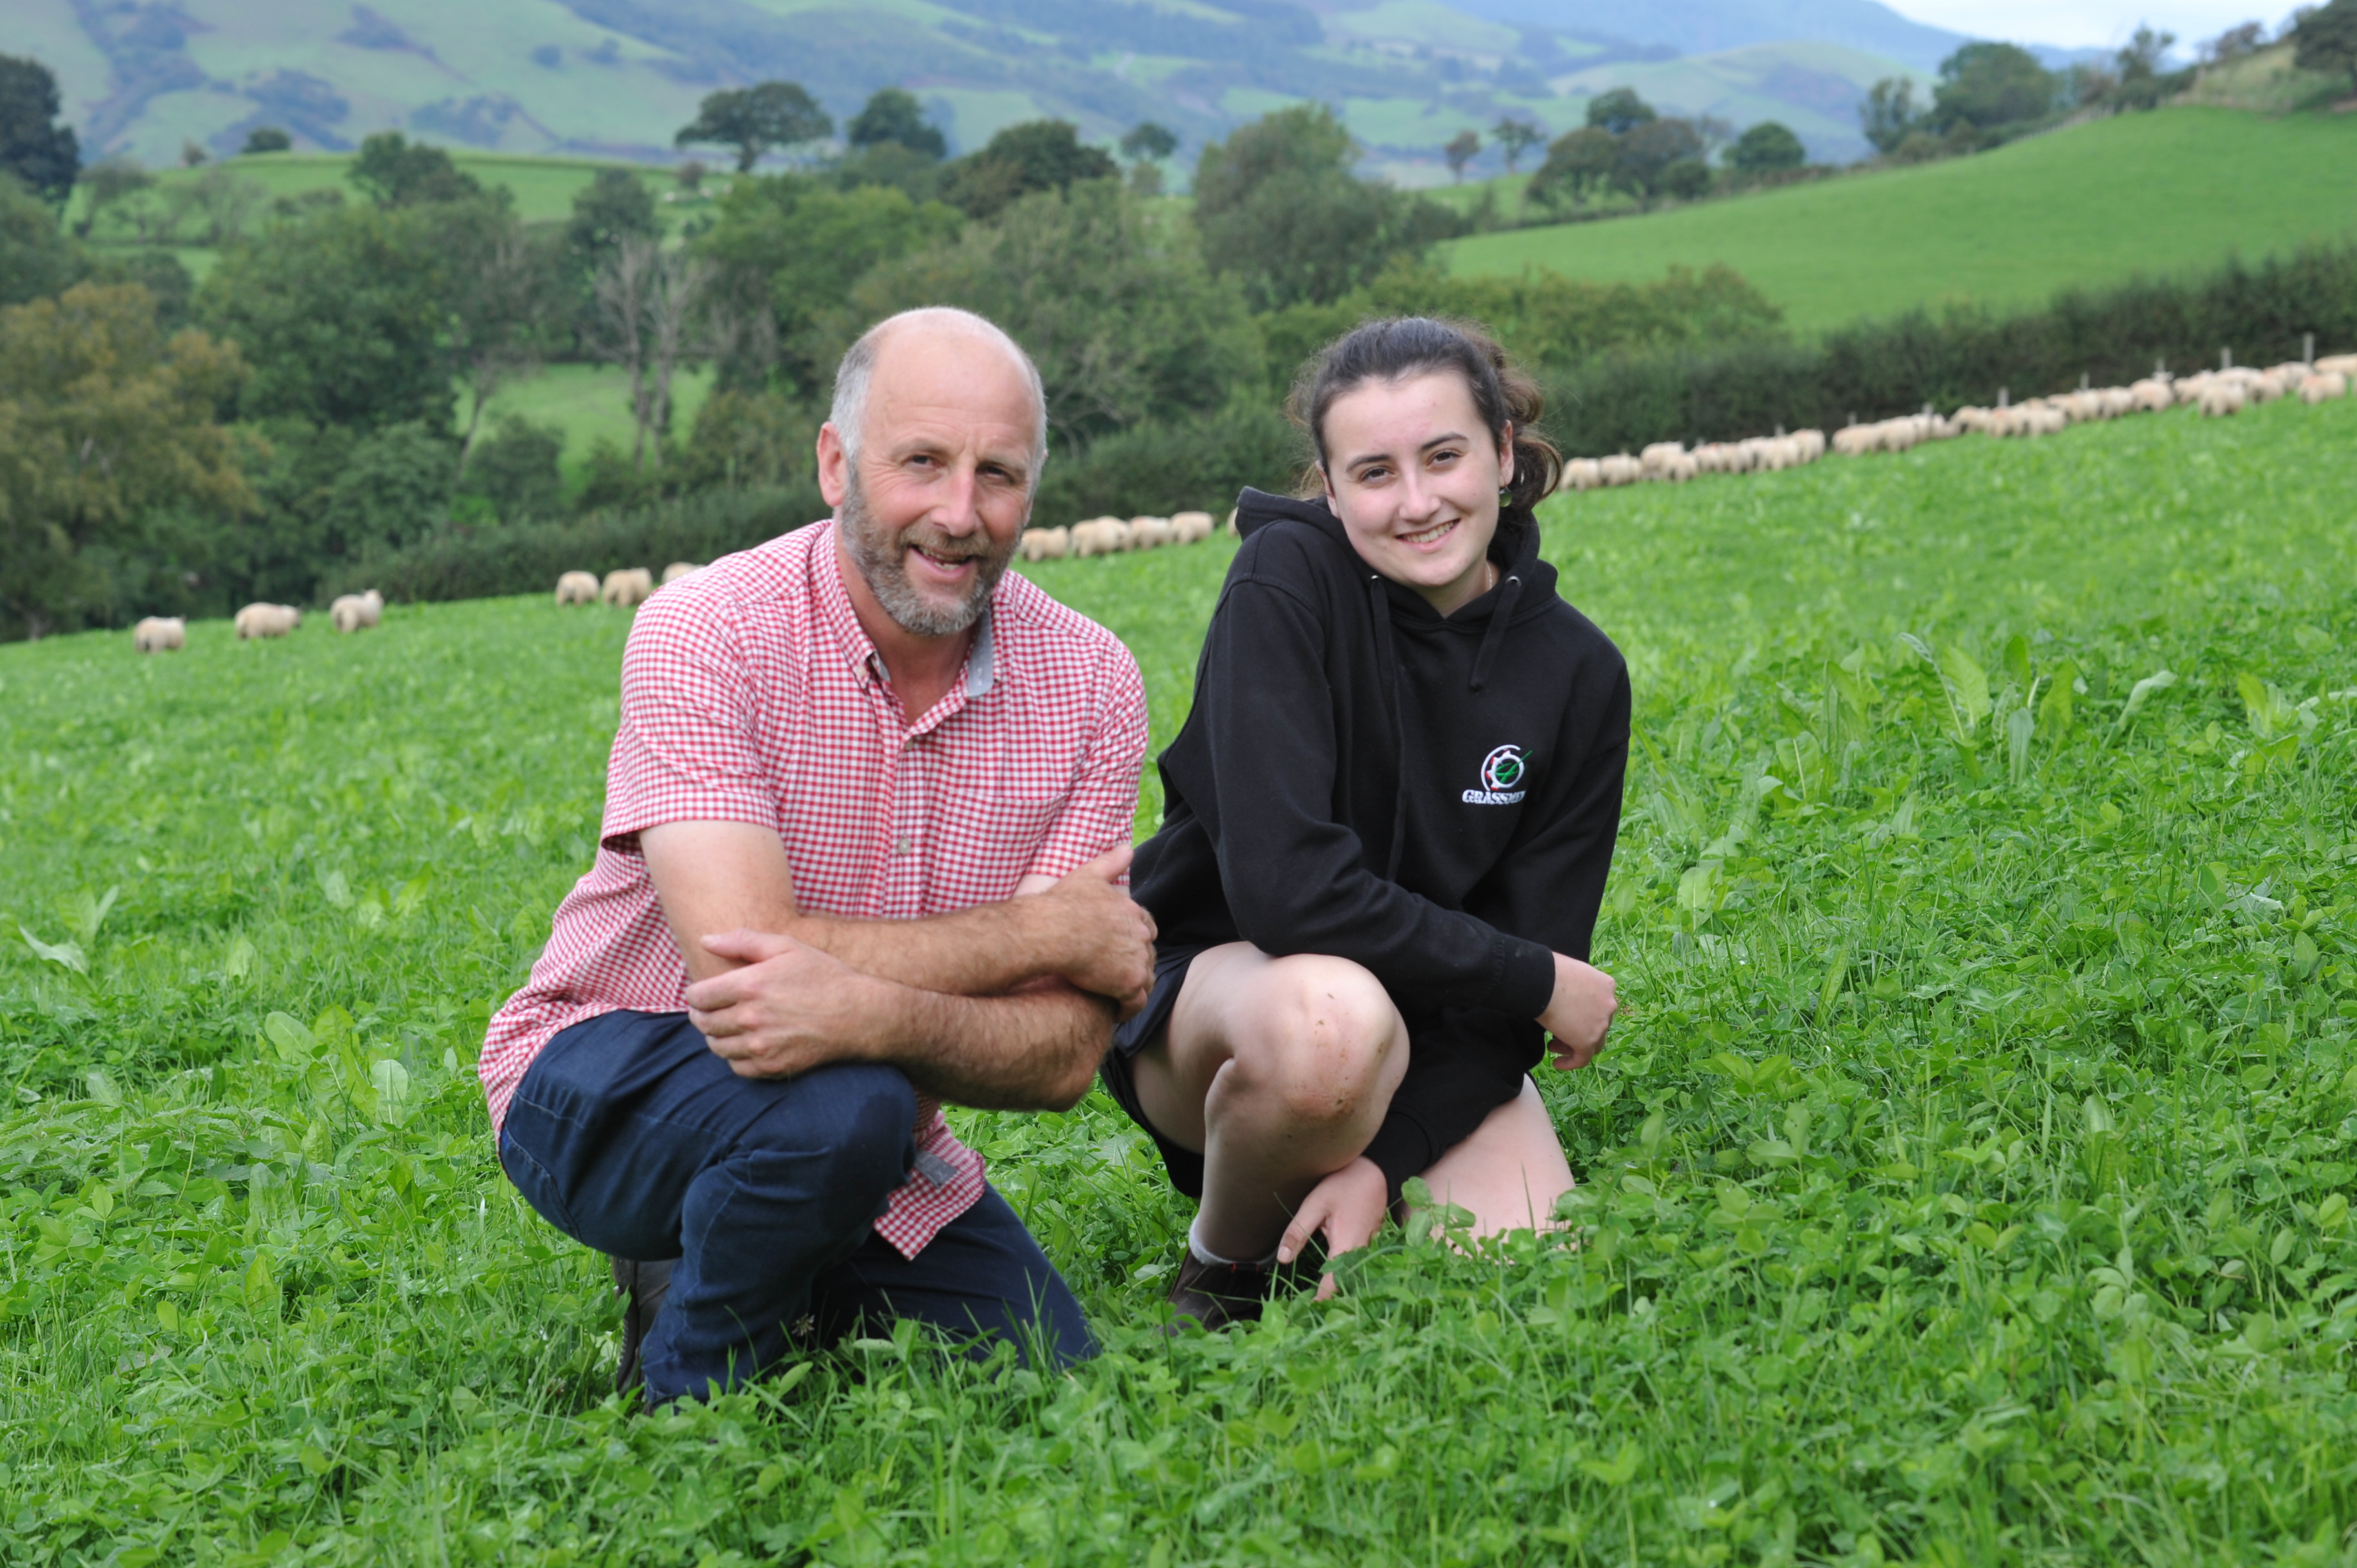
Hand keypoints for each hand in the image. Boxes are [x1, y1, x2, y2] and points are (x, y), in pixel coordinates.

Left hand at [687, 930, 886, 1077]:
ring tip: (730, 1026)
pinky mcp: (772, 1067)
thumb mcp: (787, 947)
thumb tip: (705, 940)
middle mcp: (750, 1018)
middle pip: (703, 1023)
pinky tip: (748, 1043)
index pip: (697, 996)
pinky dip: (736, 1057)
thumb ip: (742, 941)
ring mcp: (761, 1046)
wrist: (859, 1015)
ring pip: (717, 1047)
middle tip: (711, 1009)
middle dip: (702, 1015)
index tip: (703, 993)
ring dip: (717, 1036)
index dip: (695, 994)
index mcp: (750, 985)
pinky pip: (737, 1067)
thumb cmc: (823, 976)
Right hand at [1029, 846, 1157, 1016]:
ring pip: (1145, 979)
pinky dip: (1128, 1008)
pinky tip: (1116, 1011)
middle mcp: (1141, 936)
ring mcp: (1137, 961)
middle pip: (1148, 954)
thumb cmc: (1064, 904)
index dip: (1137, 937)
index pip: (1147, 927)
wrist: (1052, 932)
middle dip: (1137, 963)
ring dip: (1134, 987)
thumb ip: (1110, 863)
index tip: (1126, 946)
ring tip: (1118, 996)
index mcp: (1133, 912)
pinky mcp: (1128, 984)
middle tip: (1119, 974)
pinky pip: (1135, 1003)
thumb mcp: (1088, 876)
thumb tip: (1129, 847)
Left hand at [1277, 1157, 1388, 1300]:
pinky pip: (1357, 1267)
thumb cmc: (1344, 1184)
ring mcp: (1368, 1249)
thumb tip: (1282, 1259)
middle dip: (1328, 1301)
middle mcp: (1362, 1252)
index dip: (1319, 1302)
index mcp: (1347, 1246)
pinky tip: (1331, 1282)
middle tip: (1306, 1314)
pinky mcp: (1370, 1244)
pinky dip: (1345, 1276)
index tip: (1304, 1315)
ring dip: (1337, 1289)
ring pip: (1353, 1277)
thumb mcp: (1315, 1204)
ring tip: (1316, 1303)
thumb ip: (1298, 1231)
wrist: (1377, 1170)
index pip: (1332, 1285)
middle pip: (1345, 1286)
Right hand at [1538, 953, 1615, 1069]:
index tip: (1568, 1017)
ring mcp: (1601, 1024)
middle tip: (1558, 1033)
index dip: (1584, 1014)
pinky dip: (1571, 1062)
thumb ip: (1576, 986)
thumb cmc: (1548, 971)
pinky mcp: (1588, 1041)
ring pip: (1593, 1043)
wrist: (1542, 981)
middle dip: (1579, 1030)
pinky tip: (1557, 1063)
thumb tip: (1565, 995)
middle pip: (1599, 1025)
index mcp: (1606, 985)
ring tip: (1553, 1046)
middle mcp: (1609, 1005)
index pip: (1600, 1005)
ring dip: (1573, 1045)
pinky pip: (1583, 1058)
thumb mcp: (1571, 973)